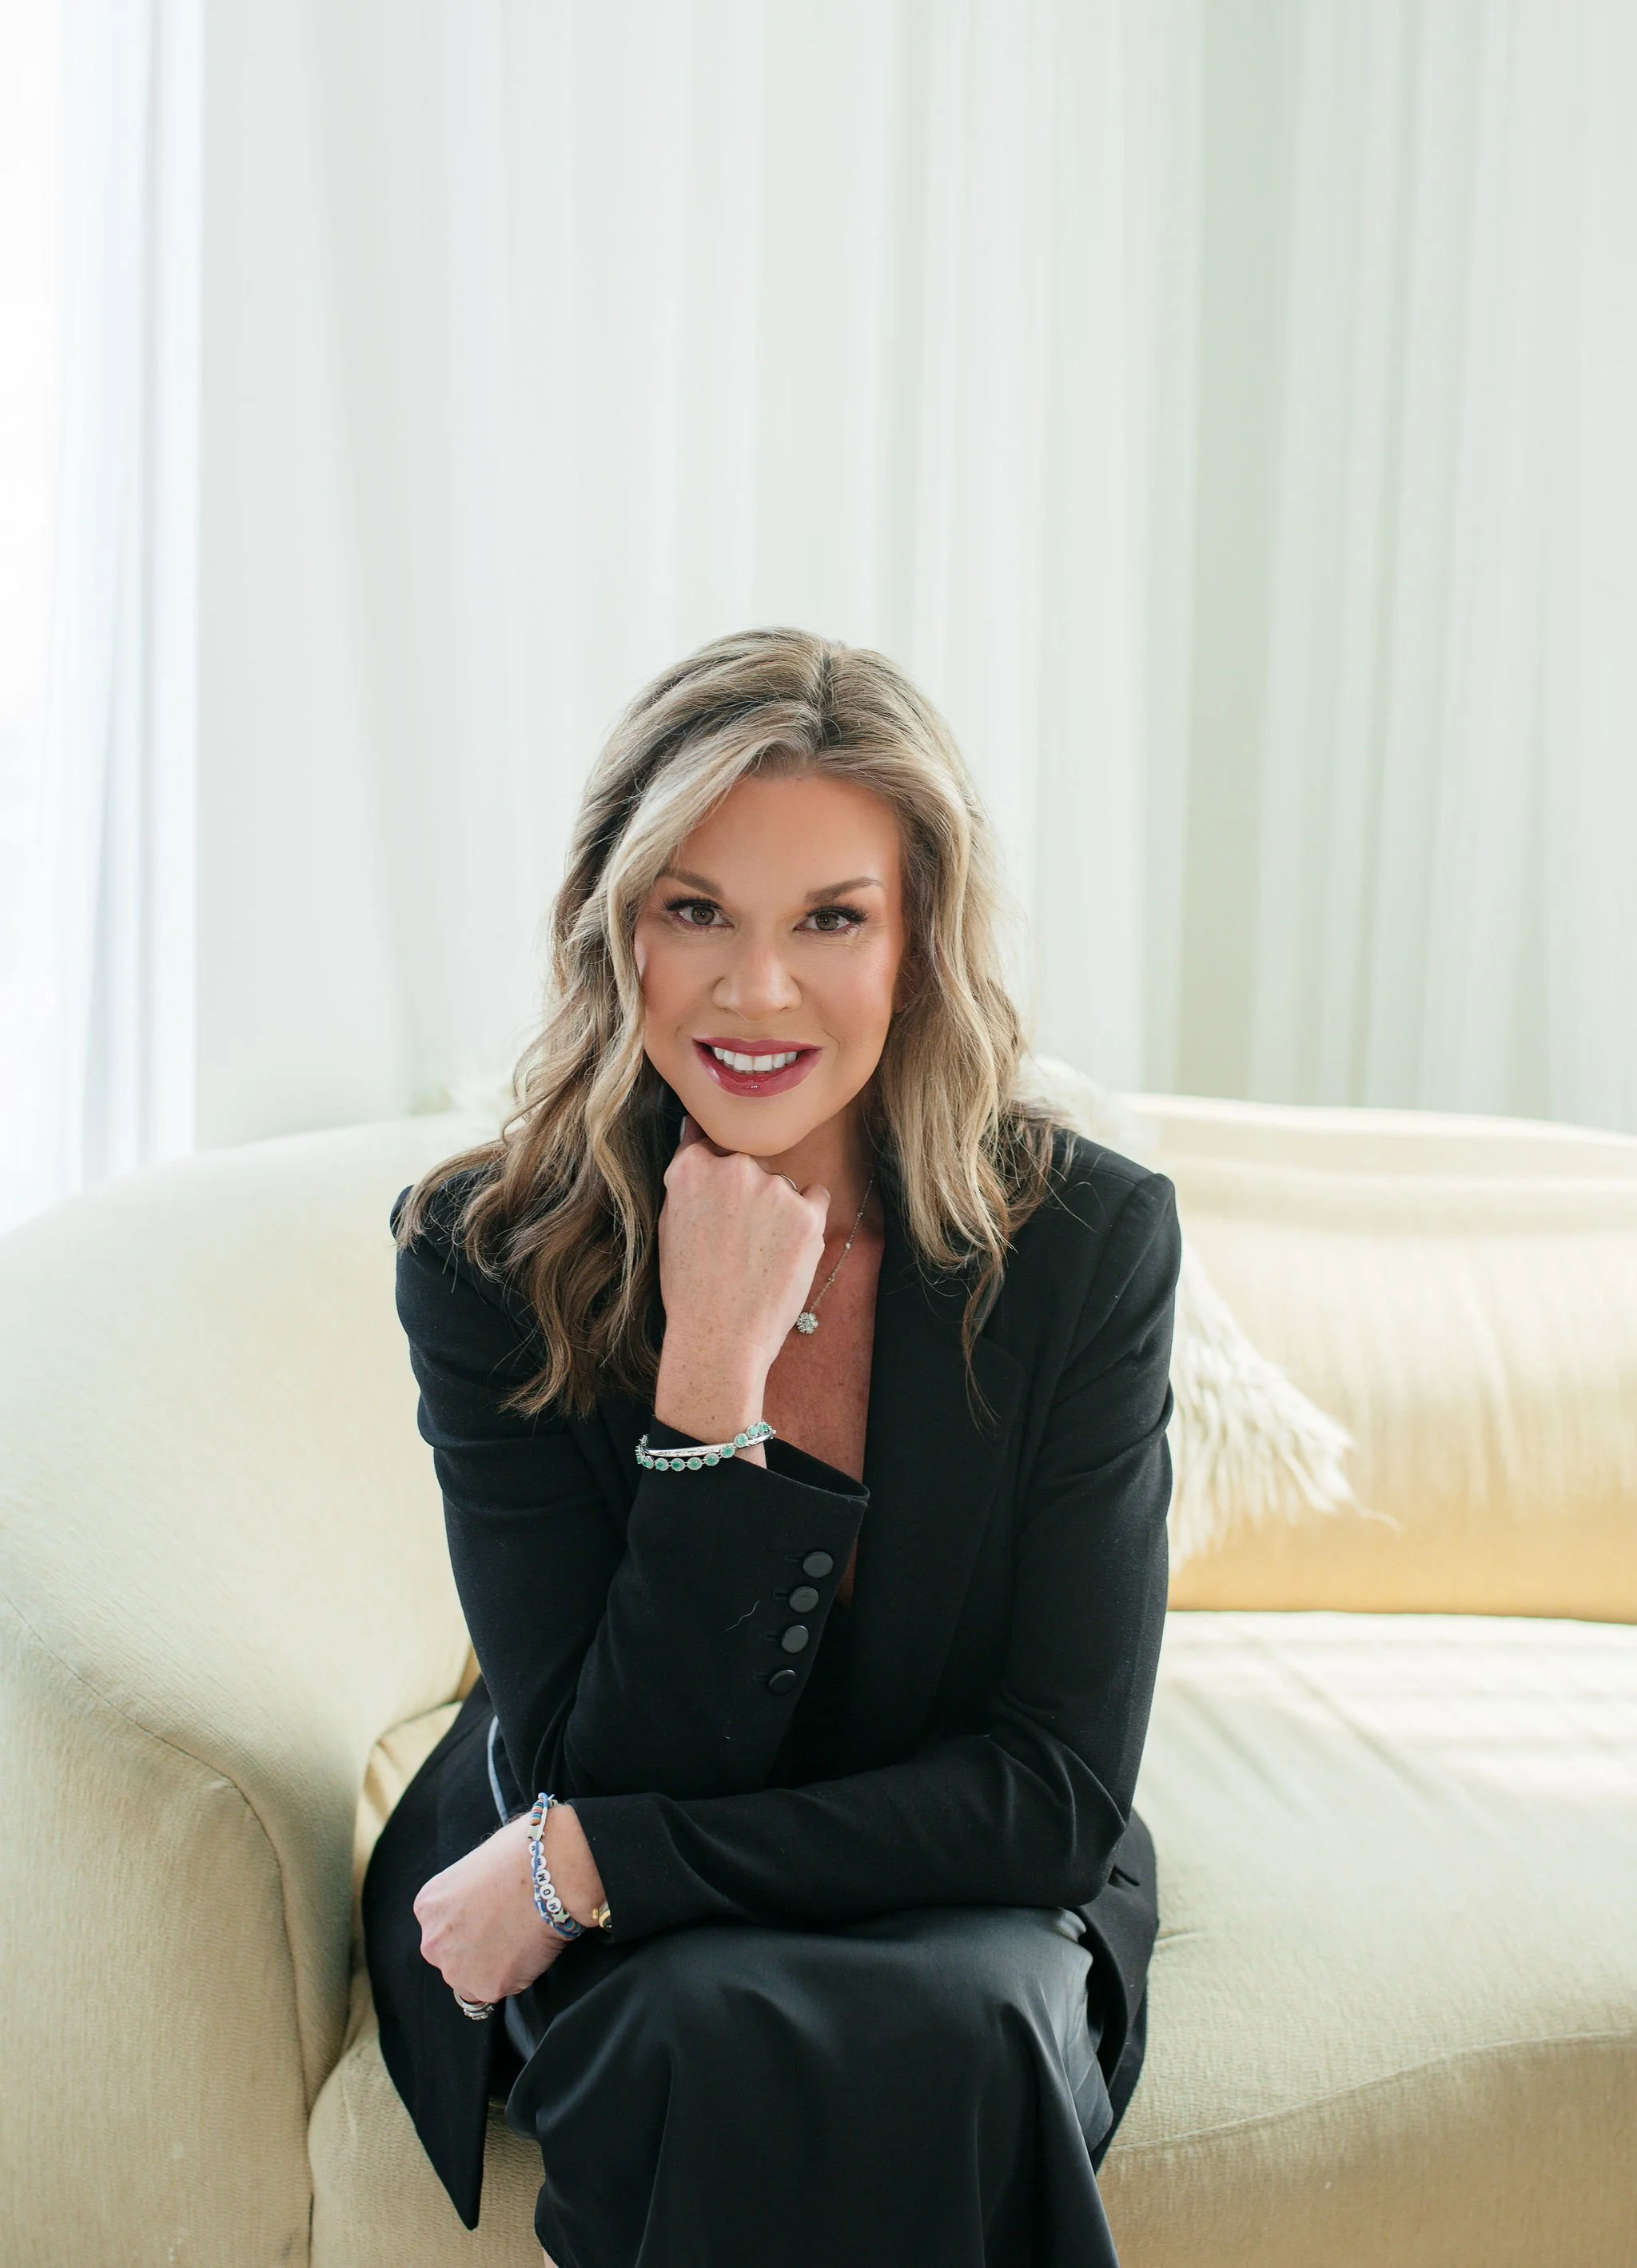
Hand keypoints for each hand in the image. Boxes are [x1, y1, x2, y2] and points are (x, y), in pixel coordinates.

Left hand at [413, 1813, 569, 2006]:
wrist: (550, 1871)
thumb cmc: (520, 1855)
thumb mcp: (475, 1865)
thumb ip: (465, 1892)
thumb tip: (481, 1896)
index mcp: (428, 1906)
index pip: (442, 1928)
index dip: (470, 1923)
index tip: (490, 1916)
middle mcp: (434, 1942)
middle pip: (452, 1957)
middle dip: (476, 1949)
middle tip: (506, 1931)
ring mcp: (458, 1969)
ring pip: (473, 1979)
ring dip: (493, 1967)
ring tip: (520, 1940)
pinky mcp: (488, 1987)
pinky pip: (501, 1989)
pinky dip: (516, 1976)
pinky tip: (530, 1949)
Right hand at [654, 1118, 828, 1444]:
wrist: (720, 1337)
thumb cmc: (689, 1289)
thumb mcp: (669, 1224)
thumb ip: (686, 1175)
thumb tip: (693, 1127)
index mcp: (692, 1168)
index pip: (711, 1147)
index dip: (718, 1182)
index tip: (719, 1208)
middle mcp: (734, 1168)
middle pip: (750, 1167)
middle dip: (747, 1195)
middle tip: (736, 1243)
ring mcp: (773, 1188)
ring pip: (783, 1185)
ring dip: (777, 1209)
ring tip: (758, 1257)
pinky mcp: (807, 1212)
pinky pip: (816, 1197)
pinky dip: (807, 1218)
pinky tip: (787, 1251)